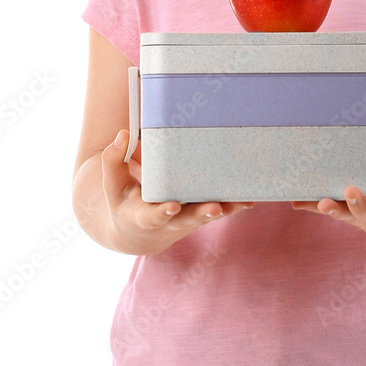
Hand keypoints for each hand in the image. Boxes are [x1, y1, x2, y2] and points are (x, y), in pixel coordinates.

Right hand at [101, 130, 254, 254]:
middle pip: (189, 220)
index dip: (162, 212)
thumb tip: (123, 133)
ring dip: (228, 209)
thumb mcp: (112, 184)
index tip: (172, 206)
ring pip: (210, 215)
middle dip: (202, 214)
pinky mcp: (204, 212)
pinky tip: (253, 195)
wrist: (139, 232)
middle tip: (215, 208)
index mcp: (144, 217)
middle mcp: (171, 221)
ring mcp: (190, 219)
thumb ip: (112, 159)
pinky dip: (236, 203)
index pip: (153, 217)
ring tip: (244, 201)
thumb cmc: (124, 200)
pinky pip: (222, 208)